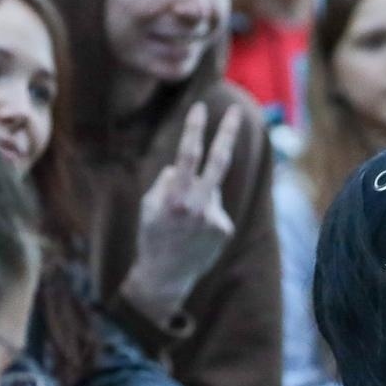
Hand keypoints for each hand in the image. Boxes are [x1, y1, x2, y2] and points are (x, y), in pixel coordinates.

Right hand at [120, 103, 241, 325]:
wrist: (166, 277)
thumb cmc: (153, 237)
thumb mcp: (149, 207)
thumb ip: (167, 183)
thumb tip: (183, 167)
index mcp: (174, 198)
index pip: (187, 155)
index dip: (194, 130)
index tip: (201, 107)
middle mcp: (198, 205)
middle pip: (219, 161)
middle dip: (227, 133)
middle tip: (236, 110)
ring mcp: (215, 218)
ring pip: (209, 190)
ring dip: (199, 197)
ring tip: (184, 223)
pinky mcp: (226, 229)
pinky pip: (215, 209)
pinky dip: (205, 214)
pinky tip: (194, 234)